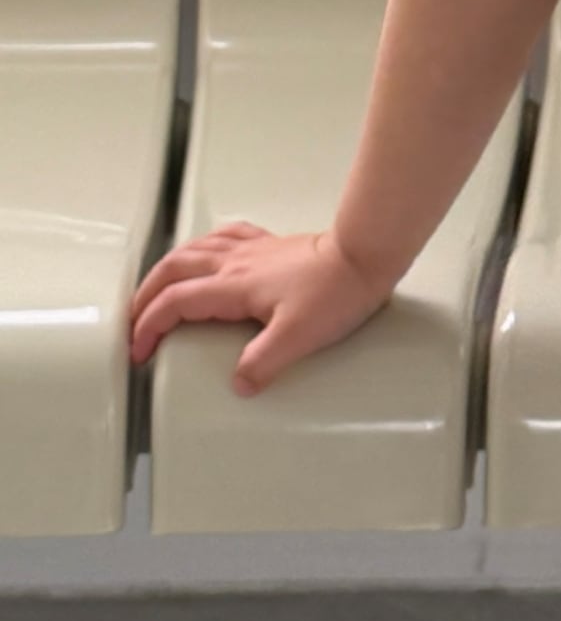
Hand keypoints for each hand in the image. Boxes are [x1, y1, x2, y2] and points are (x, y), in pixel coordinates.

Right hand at [127, 222, 394, 395]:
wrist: (365, 255)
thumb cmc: (336, 292)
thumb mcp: (297, 337)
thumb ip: (261, 362)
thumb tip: (237, 384)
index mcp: (234, 286)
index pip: (175, 304)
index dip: (149, 327)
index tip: (140, 351)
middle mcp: (236, 263)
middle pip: (172, 270)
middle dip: (145, 296)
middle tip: (134, 322)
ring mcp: (253, 250)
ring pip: (193, 249)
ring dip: (167, 270)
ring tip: (155, 290)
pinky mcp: (271, 245)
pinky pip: (225, 236)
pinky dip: (203, 245)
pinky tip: (206, 252)